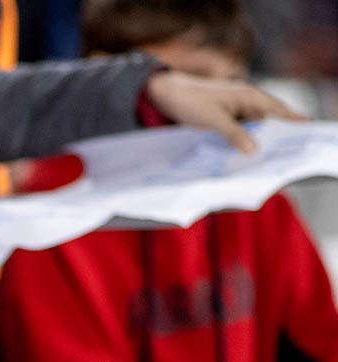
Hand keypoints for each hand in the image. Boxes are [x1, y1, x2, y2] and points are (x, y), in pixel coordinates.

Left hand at [144, 71, 303, 154]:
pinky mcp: (226, 113)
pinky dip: (244, 137)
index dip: (294, 120)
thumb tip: (253, 149)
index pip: (279, 109)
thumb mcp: (213, 120)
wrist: (168, 92)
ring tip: (266, 157)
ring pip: (255, 124)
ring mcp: (237, 106)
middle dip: (278, 133)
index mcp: (249, 96)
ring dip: (259, 138)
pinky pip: (241, 127)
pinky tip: (243, 151)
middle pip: (270, 118)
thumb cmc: (190, 101)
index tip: (307, 131)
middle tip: (285, 153)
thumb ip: (234, 134)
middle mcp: (247, 99)